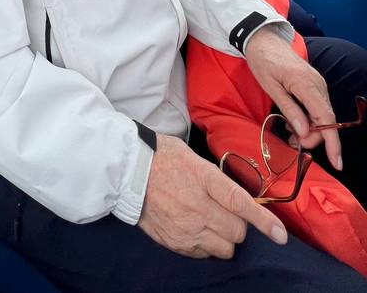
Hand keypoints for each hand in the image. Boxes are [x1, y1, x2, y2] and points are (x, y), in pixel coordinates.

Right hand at [138, 133, 287, 258]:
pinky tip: (197, 229)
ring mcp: (186, 227)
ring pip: (224, 248)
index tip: (281, 235)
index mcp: (204, 179)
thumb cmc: (163, 157)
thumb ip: (217, 179)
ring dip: (225, 238)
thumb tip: (238, 197)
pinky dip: (207, 245)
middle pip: (237, 232)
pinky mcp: (175, 242)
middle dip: (239, 225)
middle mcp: (197, 207)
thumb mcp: (194, 157)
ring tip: (212, 222)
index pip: (241, 204)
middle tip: (227, 212)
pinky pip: (204, 254)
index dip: (264, 221)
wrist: (129, 170)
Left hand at [244, 25, 341, 169]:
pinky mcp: (314, 85)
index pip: (326, 119)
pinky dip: (308, 120)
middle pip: (325, 121)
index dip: (332, 142)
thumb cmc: (263, 62)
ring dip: (309, 130)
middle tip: (291, 142)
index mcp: (306, 85)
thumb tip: (304, 132)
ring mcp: (317, 84)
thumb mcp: (271, 87)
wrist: (263, 40)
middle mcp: (317, 85)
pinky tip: (293, 122)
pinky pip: (317, 108)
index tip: (336, 162)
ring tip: (288, 133)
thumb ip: (289, 109)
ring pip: (322, 116)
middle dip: (312, 138)